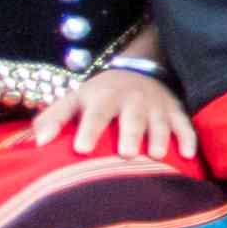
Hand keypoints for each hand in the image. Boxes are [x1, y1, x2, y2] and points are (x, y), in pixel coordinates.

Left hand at [26, 67, 189, 166]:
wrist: (136, 72)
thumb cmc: (98, 96)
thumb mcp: (73, 100)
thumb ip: (52, 119)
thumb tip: (38, 144)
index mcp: (104, 97)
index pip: (96, 113)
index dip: (89, 130)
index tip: (81, 148)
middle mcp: (133, 99)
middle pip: (132, 117)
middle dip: (131, 133)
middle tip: (127, 154)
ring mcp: (157, 105)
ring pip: (160, 121)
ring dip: (160, 137)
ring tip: (156, 155)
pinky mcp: (175, 111)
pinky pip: (185, 124)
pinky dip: (188, 138)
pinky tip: (188, 154)